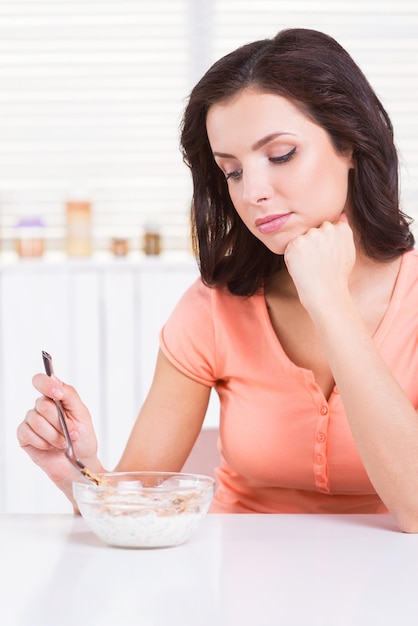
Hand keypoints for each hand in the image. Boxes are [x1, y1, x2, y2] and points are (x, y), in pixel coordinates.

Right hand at [17, 373, 99, 498]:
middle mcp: (41, 407)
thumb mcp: (82, 413)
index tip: (58, 394)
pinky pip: (28, 434)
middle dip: (60, 423)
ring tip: (63, 442)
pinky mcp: (24, 436)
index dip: (47, 385)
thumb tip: (55, 382)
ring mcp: (31, 421)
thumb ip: (69, 395)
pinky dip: (43, 443)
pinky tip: (50, 447)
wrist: (79, 463)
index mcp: (55, 397)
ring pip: (37, 421)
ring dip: (54, 436)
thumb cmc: (83, 438)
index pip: (41, 381)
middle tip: (71, 432)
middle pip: (43, 406)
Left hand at [283, 215, 355, 313]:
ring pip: (303, 236)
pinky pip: (292, 245)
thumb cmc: (337, 275)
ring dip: (303, 247)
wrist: (326, 292)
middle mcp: (327, 229)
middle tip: (317, 261)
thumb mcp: (347, 251)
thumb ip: (344, 231)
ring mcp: (311, 235)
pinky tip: (303, 266)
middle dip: (314, 242)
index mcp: (341, 229)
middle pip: (314, 229)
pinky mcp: (296, 243)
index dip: (325, 241)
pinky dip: (294, 255)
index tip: (326, 254)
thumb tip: (341, 214)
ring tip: (311, 264)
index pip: (328, 225)